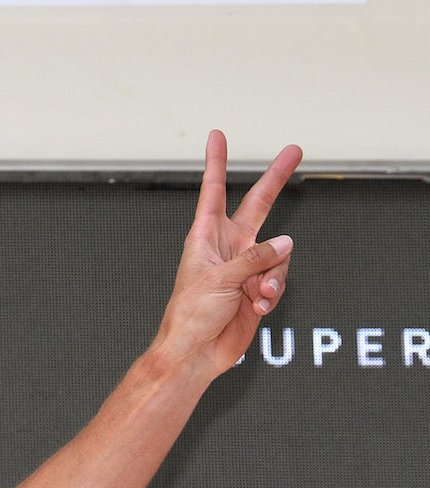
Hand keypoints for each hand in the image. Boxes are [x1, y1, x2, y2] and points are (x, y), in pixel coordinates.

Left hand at [154, 130, 301, 376]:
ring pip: (279, 255)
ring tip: (255, 297)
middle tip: (295, 149)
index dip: (216, 163)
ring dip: (272, 277)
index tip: (217, 135)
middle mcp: (228, 246)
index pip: (212, 191)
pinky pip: (279, 280)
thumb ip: (255, 257)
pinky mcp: (259, 288)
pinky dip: (272, 295)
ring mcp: (246, 266)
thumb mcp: (219, 280)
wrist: (197, 352)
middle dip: (277, 179)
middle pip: (259, 205)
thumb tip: (287, 242)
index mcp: (205, 237)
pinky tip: (257, 308)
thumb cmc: (191, 314)